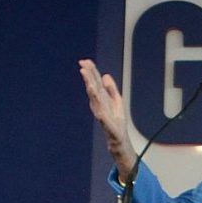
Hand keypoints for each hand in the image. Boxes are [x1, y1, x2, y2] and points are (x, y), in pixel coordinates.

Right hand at [78, 59, 136, 179]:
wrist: (119, 141)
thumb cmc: (117, 123)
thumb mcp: (117, 102)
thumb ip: (111, 89)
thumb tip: (105, 75)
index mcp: (102, 100)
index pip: (96, 83)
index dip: (91, 72)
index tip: (85, 61)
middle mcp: (100, 105)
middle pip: (93, 88)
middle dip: (89, 77)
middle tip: (83, 65)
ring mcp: (102, 114)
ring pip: (95, 99)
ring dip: (91, 88)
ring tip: (87, 78)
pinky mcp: (107, 124)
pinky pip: (102, 115)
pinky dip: (99, 108)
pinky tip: (96, 100)